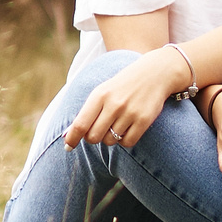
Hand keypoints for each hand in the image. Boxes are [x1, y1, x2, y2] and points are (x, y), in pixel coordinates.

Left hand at [62, 49, 189, 149]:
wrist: (153, 74)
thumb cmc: (121, 86)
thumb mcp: (101, 92)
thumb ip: (85, 113)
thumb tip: (67, 136)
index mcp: (99, 95)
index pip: (80, 124)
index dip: (72, 138)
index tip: (68, 147)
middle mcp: (114, 104)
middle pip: (93, 137)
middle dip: (92, 138)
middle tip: (98, 131)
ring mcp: (130, 113)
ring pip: (110, 141)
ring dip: (109, 138)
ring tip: (115, 125)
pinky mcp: (144, 120)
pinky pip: (127, 142)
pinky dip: (124, 141)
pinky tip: (126, 130)